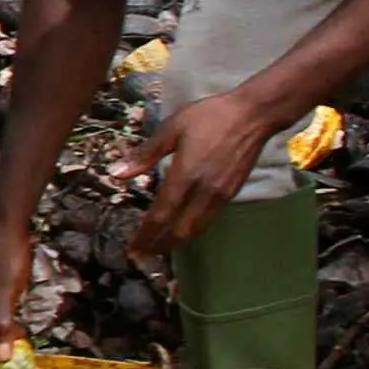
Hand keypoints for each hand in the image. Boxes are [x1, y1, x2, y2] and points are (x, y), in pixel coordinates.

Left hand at [122, 86, 287, 257]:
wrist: (253, 115)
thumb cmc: (209, 117)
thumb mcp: (171, 129)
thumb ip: (145, 154)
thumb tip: (116, 173)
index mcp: (185, 176)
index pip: (160, 216)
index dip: (145, 235)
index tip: (132, 248)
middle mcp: (203, 192)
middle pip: (179, 231)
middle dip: (159, 246)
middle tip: (142, 253)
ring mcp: (220, 195)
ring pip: (196, 230)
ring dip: (176, 241)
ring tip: (159, 245)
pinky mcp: (231, 194)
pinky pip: (208, 220)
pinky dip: (192, 230)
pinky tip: (182, 227)